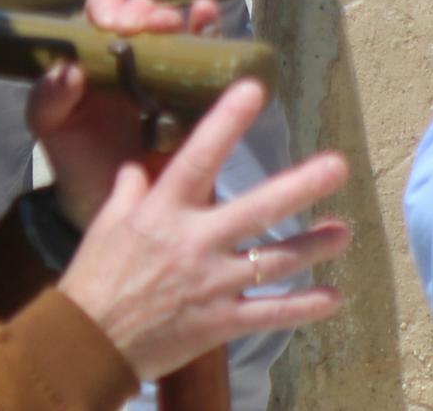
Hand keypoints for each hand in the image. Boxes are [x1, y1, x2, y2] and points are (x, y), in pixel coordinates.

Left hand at [33, 0, 229, 226]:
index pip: (102, 7)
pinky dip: (207, 29)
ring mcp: (166, 69)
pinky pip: (206, 55)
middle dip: (144, 11)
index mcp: (94, 51)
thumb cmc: (76, 155)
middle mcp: (132, 51)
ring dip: (177, 16)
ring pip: (175, 26)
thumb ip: (47, 98)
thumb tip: (69, 71)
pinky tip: (207, 18)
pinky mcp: (195, 91)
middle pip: (142, 11)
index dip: (108, 6)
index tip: (111, 25)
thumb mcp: (50, 126)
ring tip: (176, 25)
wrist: (111, 203)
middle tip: (144, 29)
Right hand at [53, 80, 350, 382]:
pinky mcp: (221, 322)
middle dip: (300, 186)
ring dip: (313, 246)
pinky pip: (270, 314)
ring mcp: (213, 284)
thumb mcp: (107, 224)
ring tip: (344, 233)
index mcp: (165, 210)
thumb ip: (130, 191)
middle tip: (338, 166)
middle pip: (257, 208)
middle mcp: (195, 242)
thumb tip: (137, 165)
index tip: (254, 88)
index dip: (227, 121)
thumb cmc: (94, 278)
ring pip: (275, 261)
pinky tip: (333, 298)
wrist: (88, 344)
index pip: (199, 156)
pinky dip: (303, 307)